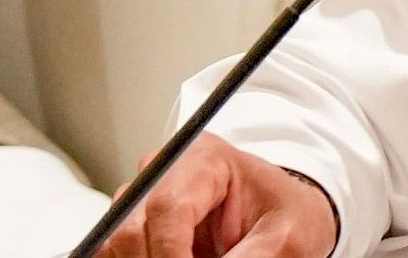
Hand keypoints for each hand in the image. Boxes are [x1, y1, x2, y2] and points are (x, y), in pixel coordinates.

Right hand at [101, 135, 339, 257]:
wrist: (288, 221)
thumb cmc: (291, 216)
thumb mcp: (288, 238)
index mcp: (204, 159)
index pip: (167, 206)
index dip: (168, 253)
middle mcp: (165, 173)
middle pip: (130, 228)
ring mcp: (145, 200)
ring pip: (116, 245)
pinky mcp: (139, 228)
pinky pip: (116, 255)